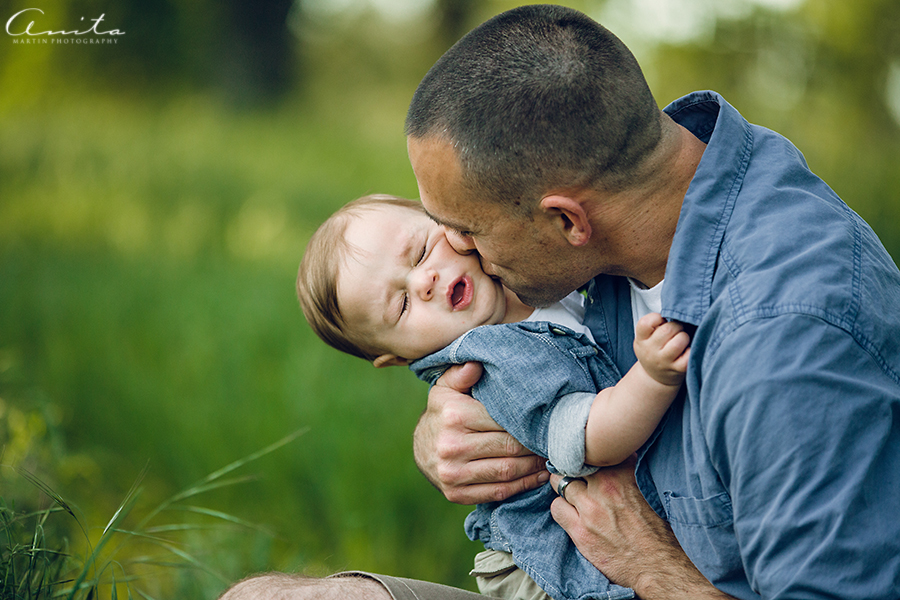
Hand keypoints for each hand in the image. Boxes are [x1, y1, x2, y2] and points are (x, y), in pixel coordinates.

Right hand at [413, 362, 548, 504]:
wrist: (419, 448)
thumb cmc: (442, 413)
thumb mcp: (446, 388)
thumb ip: (461, 373)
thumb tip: (476, 364)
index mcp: (454, 416)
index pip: (503, 421)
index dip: (528, 423)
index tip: (547, 422)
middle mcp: (451, 446)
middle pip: (509, 447)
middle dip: (535, 446)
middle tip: (555, 442)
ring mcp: (452, 473)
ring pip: (506, 471)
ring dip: (534, 468)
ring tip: (550, 459)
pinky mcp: (455, 494)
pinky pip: (498, 492)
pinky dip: (522, 486)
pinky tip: (536, 477)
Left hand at [549, 461, 731, 598]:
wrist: (658, 565)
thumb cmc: (658, 528)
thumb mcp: (649, 489)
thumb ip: (631, 469)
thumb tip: (623, 452)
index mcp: (623, 474)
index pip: (594, 451)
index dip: (589, 456)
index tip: (588, 461)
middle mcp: (604, 487)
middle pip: (573, 464)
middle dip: (574, 469)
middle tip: (576, 477)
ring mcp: (589, 509)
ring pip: (560, 483)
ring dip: (565, 488)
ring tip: (572, 495)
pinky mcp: (580, 531)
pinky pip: (556, 509)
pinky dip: (561, 509)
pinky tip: (570, 513)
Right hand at [634, 313, 690, 386]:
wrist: (655, 378)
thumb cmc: (654, 351)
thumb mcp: (645, 338)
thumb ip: (654, 325)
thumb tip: (675, 311)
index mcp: (641, 340)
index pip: (645, 322)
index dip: (657, 317)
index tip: (661, 321)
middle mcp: (650, 351)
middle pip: (668, 329)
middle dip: (676, 326)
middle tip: (676, 330)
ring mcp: (664, 361)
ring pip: (680, 339)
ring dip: (684, 337)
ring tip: (681, 341)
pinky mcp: (678, 369)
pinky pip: (689, 354)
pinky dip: (691, 350)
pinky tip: (686, 351)